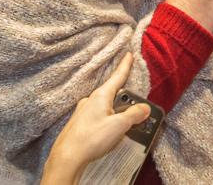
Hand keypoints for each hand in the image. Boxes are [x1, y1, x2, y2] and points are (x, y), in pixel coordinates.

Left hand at [41, 53, 150, 184]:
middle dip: (125, 99)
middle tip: (135, 110)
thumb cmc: (91, 138)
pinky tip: (108, 133)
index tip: (129, 54)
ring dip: (116, 112)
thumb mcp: (119, 125)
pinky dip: (107, 120)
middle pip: (113, 93)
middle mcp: (91, 100)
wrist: (67, 157)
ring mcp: (83, 112)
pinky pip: (98, 117)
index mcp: (101, 96)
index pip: (117, 77)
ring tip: (123, 126)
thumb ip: (134, 115)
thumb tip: (144, 108)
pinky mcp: (80, 123)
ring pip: (105, 106)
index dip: (125, 65)